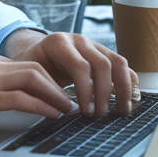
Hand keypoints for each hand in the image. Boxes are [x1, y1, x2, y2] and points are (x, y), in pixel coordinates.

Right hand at [0, 54, 76, 132]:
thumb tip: (12, 102)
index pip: (28, 66)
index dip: (50, 80)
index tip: (63, 96)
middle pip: (36, 68)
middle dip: (59, 85)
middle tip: (74, 103)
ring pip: (34, 78)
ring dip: (56, 95)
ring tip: (68, 110)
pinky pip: (21, 97)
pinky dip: (41, 105)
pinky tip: (51, 115)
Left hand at [1, 29, 138, 117]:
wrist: (35, 53)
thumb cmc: (31, 67)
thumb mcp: (28, 75)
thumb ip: (41, 90)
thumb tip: (59, 112)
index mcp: (58, 43)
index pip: (80, 66)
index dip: (87, 91)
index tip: (85, 112)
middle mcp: (79, 40)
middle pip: (103, 64)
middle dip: (104, 94)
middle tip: (99, 115)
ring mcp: (94, 45)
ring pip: (118, 63)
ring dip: (123, 89)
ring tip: (120, 112)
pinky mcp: (104, 54)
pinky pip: (123, 66)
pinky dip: (129, 83)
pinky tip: (129, 101)